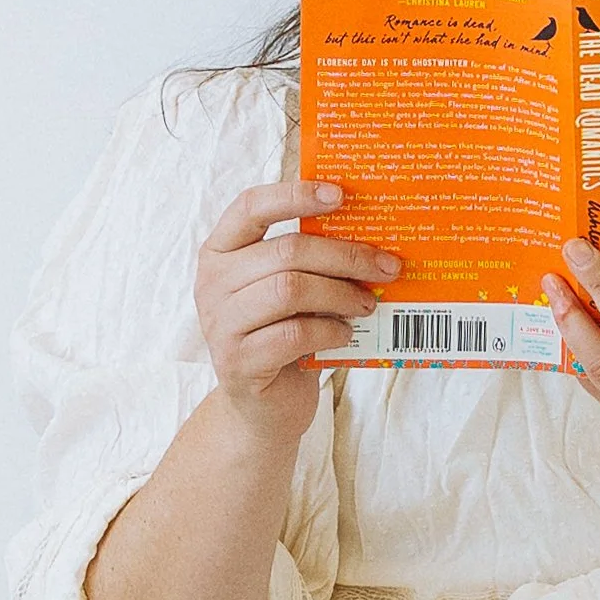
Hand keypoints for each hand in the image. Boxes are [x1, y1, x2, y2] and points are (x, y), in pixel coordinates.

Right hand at [195, 181, 401, 440]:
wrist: (264, 405)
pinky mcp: (237, 361)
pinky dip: (329, 330)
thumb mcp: (292, 290)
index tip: (341, 194)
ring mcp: (220, 323)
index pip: (251, 206)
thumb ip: (310, 261)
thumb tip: (371, 234)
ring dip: (341, 295)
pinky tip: (345, 333)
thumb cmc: (284, 335)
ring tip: (368, 304)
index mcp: (222, 251)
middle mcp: (212, 282)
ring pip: (290, 290)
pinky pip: (293, 334)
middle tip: (387, 266)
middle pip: (286, 252)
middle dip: (345, 256)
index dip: (295, 196)